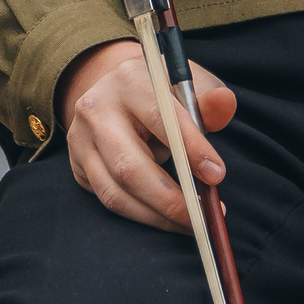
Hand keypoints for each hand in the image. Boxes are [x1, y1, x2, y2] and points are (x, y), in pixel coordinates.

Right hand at [60, 39, 236, 233]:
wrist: (117, 91)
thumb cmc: (162, 90)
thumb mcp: (188, 83)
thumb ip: (208, 99)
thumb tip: (225, 104)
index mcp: (127, 80)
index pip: (158, 117)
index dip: (189, 148)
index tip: (216, 175)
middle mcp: (96, 110)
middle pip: (130, 166)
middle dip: (172, 199)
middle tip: (204, 216)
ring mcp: (81, 141)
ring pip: (116, 192)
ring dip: (157, 216)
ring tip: (191, 223)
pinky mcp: (78, 167)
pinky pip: (109, 200)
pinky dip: (142, 215)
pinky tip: (167, 218)